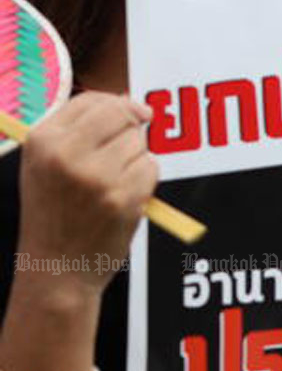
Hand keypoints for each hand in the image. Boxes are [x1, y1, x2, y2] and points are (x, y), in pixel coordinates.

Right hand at [15, 93, 157, 298]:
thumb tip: (129, 100)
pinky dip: (144, 181)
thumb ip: (79, 130)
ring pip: (139, 143)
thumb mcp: (46, 166)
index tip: (127, 116)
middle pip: (122, 114)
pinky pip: (151, 168)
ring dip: (136, 160)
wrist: (55, 270)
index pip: (92, 100)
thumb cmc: (55, 214)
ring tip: (110, 185)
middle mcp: (65, 155)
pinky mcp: (122, 197)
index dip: (117, 105)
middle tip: (120, 153)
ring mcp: (95, 177)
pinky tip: (122, 199)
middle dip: (131, 128)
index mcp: (42, 141)